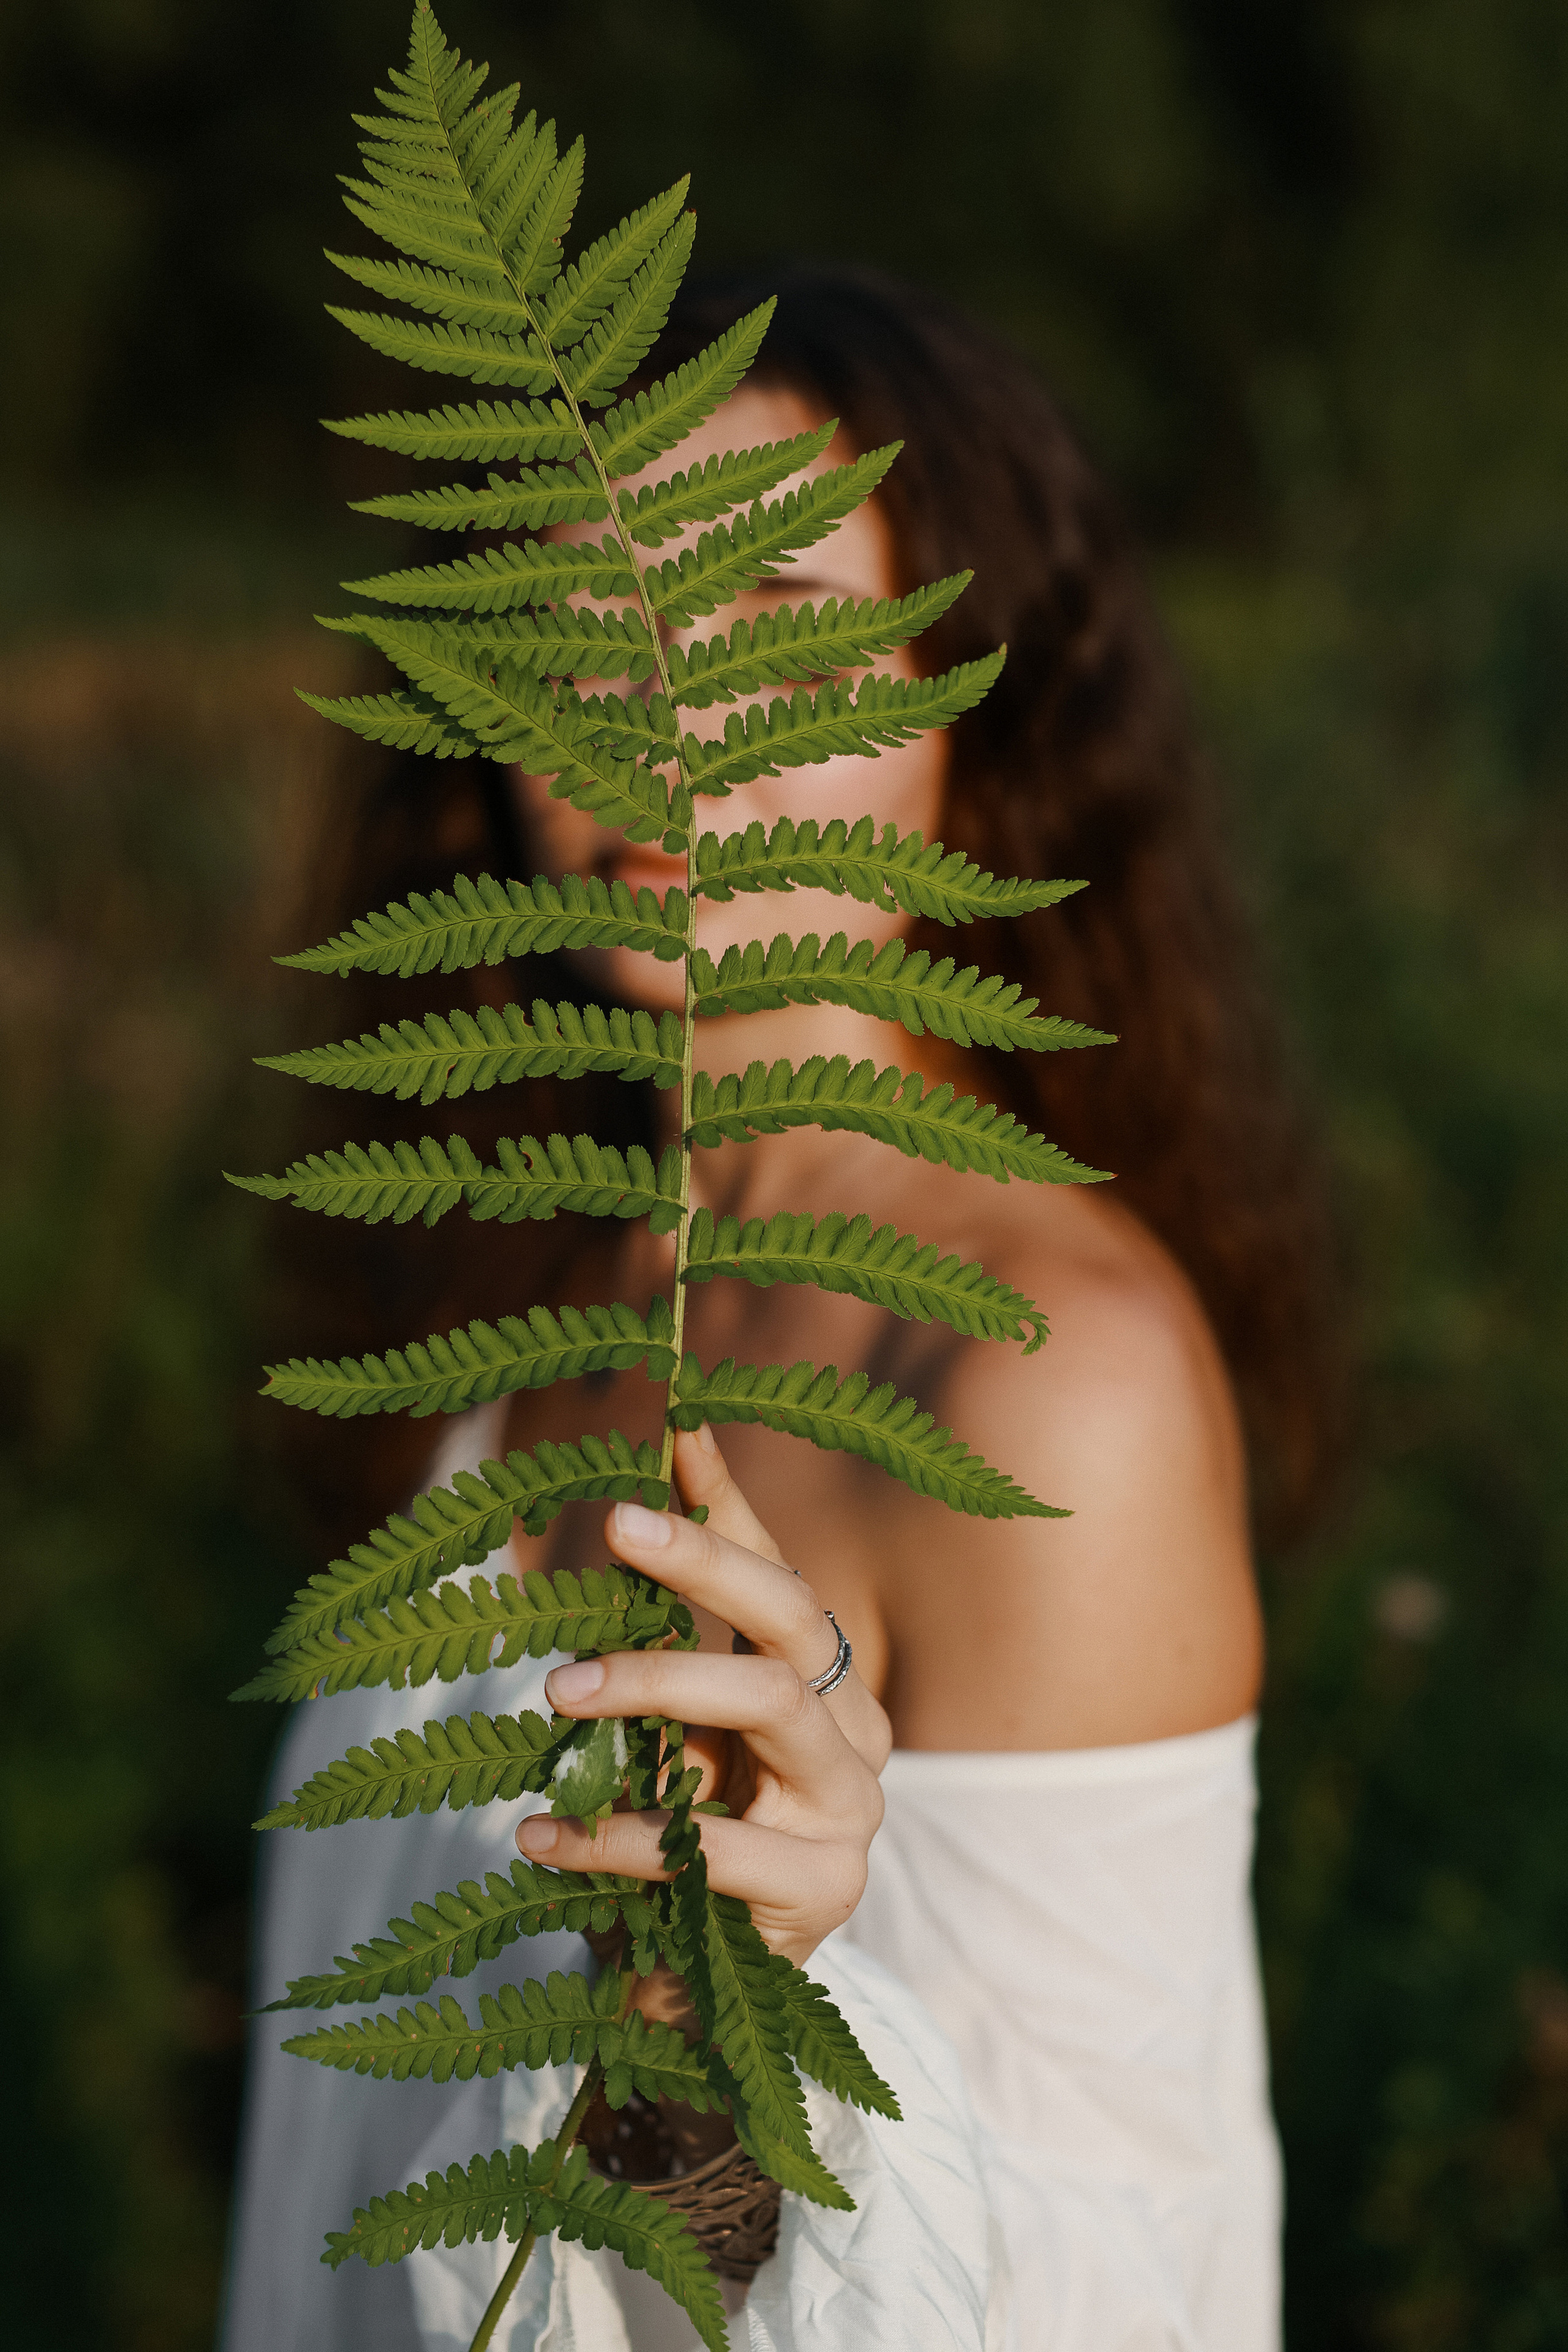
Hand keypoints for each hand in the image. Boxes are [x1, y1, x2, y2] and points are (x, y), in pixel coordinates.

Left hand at [515, 1424, 890, 1967]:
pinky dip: (617, 1834)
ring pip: (768, 1703)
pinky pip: (714, 1843)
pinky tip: (541, 1836)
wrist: (697, 2005)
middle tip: (614, 1522)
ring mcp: (848, 1812)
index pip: (779, 1575)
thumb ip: (657, 1643)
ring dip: (655, 1685)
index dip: (729, 1505)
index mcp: (820, 1686)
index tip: (673, 1431)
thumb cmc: (676, 1846)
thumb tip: (623, 1516)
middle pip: (789, 1620)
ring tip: (557, 1694)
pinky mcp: (821, 1892)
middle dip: (703, 1561)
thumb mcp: (661, 1736)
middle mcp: (853, 1733)